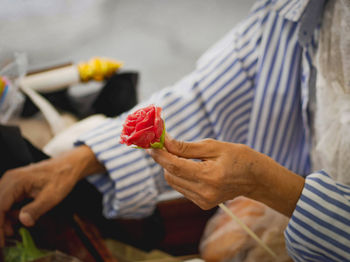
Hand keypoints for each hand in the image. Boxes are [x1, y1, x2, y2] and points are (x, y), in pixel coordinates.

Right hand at [0, 145, 104, 246]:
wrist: (68, 165)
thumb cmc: (61, 178)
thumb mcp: (52, 196)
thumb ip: (37, 209)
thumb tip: (23, 221)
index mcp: (16, 181)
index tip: (2, 242)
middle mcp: (9, 179)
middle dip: (0, 224)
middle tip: (6, 239)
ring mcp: (10, 181)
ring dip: (3, 219)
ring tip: (12, 231)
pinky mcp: (14, 185)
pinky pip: (5, 200)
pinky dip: (8, 212)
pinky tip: (16, 220)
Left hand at [148, 135, 304, 215]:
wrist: (255, 178)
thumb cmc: (238, 157)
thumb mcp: (214, 146)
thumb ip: (187, 147)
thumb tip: (165, 142)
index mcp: (210, 176)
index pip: (174, 166)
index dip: (159, 154)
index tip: (151, 144)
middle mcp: (205, 192)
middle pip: (170, 175)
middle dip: (165, 159)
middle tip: (166, 145)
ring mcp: (203, 201)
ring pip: (173, 182)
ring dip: (171, 167)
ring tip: (180, 155)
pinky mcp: (202, 204)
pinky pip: (181, 188)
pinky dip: (180, 175)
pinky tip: (189, 167)